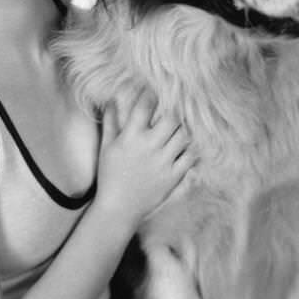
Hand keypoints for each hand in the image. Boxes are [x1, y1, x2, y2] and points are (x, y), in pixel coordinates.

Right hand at [95, 91, 194, 227]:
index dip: (151, 95)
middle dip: (174, 112)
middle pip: (171, 118)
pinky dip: (192, 149)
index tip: (155, 91)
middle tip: (174, 110)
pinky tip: (188, 146)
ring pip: (184, 135)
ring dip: (184, 129)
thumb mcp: (107, 147)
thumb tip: (112, 100)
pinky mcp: (174, 176)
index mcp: (130, 137)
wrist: (118, 208)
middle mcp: (149, 147)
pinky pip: (191, 156)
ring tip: (181, 127)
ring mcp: (164, 162)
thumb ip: (111, 122)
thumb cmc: (110, 176)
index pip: (144, 107)